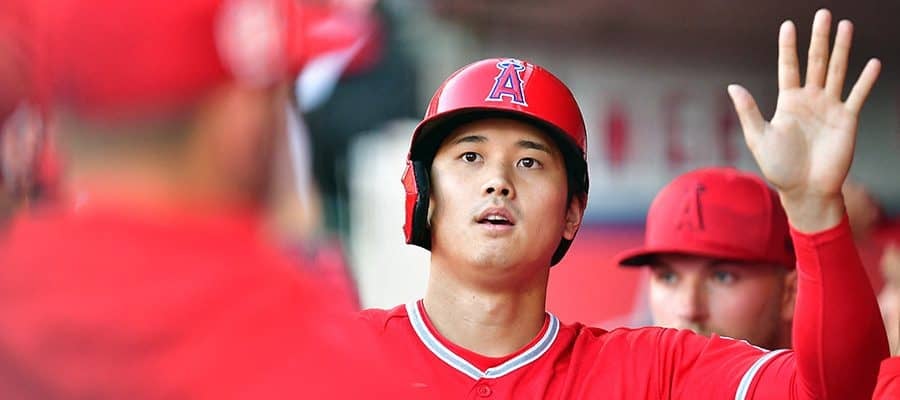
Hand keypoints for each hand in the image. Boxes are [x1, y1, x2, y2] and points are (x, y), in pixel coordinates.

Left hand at [727, 9, 880, 231]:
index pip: (788, 67)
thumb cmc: (779, 168)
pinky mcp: (847, 120)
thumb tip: (732, 86)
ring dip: (842, 49)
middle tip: (824, 13)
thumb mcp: (759, 137)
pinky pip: (858, 95)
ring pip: (837, 71)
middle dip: (819, 38)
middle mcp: (810, 100)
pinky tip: (873, 63)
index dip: (788, 47)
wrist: (805, 190)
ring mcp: (830, 108)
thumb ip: (749, 111)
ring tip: (846, 25)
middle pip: (815, 62)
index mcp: (787, 102)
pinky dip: (866, 80)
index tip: (788, 24)